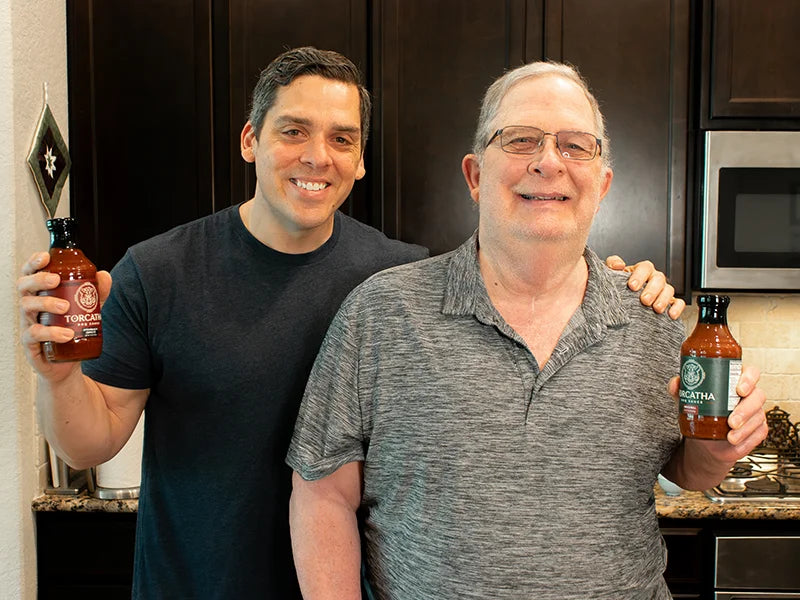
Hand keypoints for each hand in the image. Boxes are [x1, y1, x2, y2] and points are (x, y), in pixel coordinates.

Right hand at [17, 251, 111, 379]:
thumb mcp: (87, 308)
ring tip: (65, 307)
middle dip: (38, 280)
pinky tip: (66, 334)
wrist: (69, 361)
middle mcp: (30, 306)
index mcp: (41, 293)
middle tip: (56, 280)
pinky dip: (50, 332)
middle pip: (24, 286)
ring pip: (27, 307)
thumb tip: (104, 275)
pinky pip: (33, 334)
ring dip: (46, 303)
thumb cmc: (71, 328)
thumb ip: (96, 291)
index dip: (33, 263)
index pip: (30, 273)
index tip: (45, 257)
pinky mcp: (30, 343)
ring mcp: (28, 323)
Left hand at [605, 255, 685, 318]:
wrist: (619, 303)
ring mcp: (662, 290)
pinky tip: (670, 315)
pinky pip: (678, 302)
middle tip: (644, 300)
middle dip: (652, 290)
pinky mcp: (669, 302)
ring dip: (664, 299)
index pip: (645, 267)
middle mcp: (653, 279)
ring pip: (669, 290)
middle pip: (659, 278)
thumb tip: (618, 265)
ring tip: (656, 309)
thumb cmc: (618, 287)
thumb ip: (612, 264)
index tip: (632, 286)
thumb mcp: (610, 274)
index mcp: (641, 271)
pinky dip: (676, 307)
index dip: (640, 275)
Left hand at [668, 365, 767, 463]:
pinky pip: (759, 432)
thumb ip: (680, 390)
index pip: (751, 373)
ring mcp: (756, 412)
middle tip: (731, 421)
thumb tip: (676, 383)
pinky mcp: (758, 429)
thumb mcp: (688, 400)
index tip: (739, 389)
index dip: (749, 379)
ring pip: (759, 416)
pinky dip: (748, 438)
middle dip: (746, 409)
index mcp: (735, 381)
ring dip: (746, 427)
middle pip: (758, 396)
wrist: (704, 439)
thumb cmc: (700, 412)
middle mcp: (749, 395)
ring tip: (730, 436)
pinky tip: (737, 441)